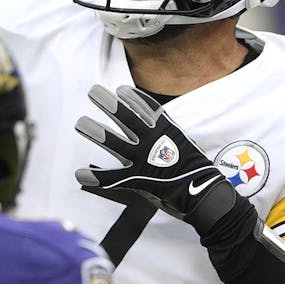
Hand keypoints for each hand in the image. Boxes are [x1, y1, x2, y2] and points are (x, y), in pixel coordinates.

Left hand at [74, 84, 241, 234]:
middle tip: (93, 92)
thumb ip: (168, 137)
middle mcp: (153, 141)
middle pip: (126, 118)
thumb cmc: (196, 171)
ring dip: (95, 131)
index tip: (120, 89)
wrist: (204, 194)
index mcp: (166, 131)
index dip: (132, 97)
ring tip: (80, 122)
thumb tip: (157, 131)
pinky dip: (95, 177)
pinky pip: (112, 178)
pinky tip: (80, 173)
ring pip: (114, 142)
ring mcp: (144, 160)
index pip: (147, 108)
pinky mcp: (138, 179)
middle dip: (108, 103)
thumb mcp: (184, 145)